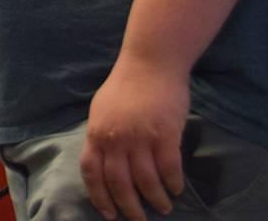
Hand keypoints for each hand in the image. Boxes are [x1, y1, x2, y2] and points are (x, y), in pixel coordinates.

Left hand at [80, 57, 189, 219]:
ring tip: (163, 207)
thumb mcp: (102, 110)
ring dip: (155, 199)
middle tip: (139, 220)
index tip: (108, 214)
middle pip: (119, 183)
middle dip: (129, 207)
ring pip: (146, 181)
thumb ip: (103, 136)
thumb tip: (104, 161)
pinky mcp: (165, 135)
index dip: (99, 197)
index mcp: (97, 133)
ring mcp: (140, 137)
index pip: (91, 172)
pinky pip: (169, 168)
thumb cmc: (126, 85)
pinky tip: (176, 189)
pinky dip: (173, 183)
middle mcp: (115, 138)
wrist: (150, 63)